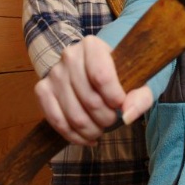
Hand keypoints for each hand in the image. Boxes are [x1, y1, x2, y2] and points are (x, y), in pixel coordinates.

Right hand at [34, 36, 152, 145]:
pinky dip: (73, 135)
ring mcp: (54, 73)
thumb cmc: (125, 72)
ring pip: (73, 114)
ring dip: (92, 129)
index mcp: (93, 45)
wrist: (103, 67)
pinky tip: (88, 138)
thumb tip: (128, 116)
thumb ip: (141, 96)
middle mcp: (70, 56)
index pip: (101, 76)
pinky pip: (55, 120)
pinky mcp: (43, 89)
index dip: (114, 97)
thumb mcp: (141, 80)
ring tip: (102, 128)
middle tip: (113, 119)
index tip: (121, 104)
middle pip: (89, 99)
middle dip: (106, 118)